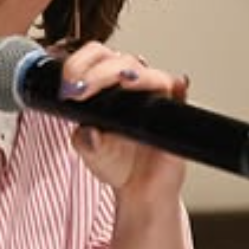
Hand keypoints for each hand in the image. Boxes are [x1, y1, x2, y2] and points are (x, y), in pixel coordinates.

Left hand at [54, 42, 188, 198]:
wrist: (140, 188)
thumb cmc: (115, 164)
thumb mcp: (89, 152)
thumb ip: (84, 140)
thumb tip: (88, 131)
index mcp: (105, 90)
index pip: (94, 59)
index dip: (80, 64)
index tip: (68, 85)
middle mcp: (130, 89)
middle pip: (121, 60)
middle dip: (99, 69)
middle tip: (81, 87)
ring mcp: (155, 98)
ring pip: (150, 73)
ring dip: (134, 74)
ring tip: (121, 83)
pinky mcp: (175, 113)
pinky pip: (180, 94)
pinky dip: (177, 87)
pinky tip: (174, 87)